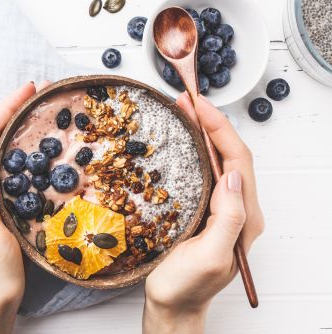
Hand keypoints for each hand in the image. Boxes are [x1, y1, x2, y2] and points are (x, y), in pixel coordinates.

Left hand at [0, 81, 48, 333]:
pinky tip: (39, 149)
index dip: (4, 110)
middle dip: (12, 109)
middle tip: (39, 92)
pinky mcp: (1, 205)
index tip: (28, 90)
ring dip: (17, 125)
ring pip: (0, 150)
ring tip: (40, 110)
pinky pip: (10, 168)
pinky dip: (23, 150)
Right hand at [143, 94, 264, 333]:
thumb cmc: (184, 288)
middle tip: (187, 101)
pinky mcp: (208, 211)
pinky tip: (184, 141)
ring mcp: (224, 210)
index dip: (220, 130)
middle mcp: (239, 210)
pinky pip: (208, 172)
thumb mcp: (208, 257)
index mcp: (244, 217)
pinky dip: (197, 150)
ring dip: (205, 133)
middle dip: (212, 123)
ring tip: (185, 112)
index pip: (238, 162)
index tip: (199, 106)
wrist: (172, 307)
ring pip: (221, 161)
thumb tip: (234, 176)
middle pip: (232, 155)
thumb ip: (229, 218)